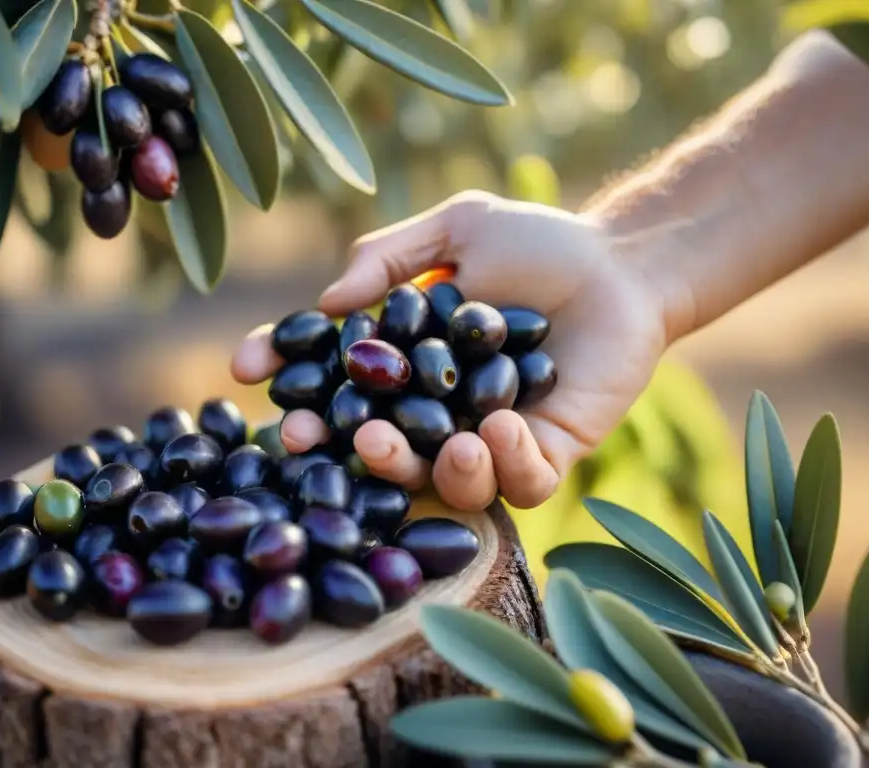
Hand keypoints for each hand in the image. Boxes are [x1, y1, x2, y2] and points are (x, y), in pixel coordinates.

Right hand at [231, 190, 670, 510]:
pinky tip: (499, 428)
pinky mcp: (544, 457)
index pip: (336, 377)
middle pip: (375, 445)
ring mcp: (488, 441)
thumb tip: (326, 304)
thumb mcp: (456, 230)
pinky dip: (504, 466)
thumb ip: (388, 257)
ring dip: (424, 471)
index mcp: (408, 361)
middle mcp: (438, 410)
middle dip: (342, 447)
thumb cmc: (538, 243)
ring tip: (444, 440)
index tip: (247, 369)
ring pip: (440, 484)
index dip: (289, 376)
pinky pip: (516, 485)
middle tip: (322, 436)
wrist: (621, 265)